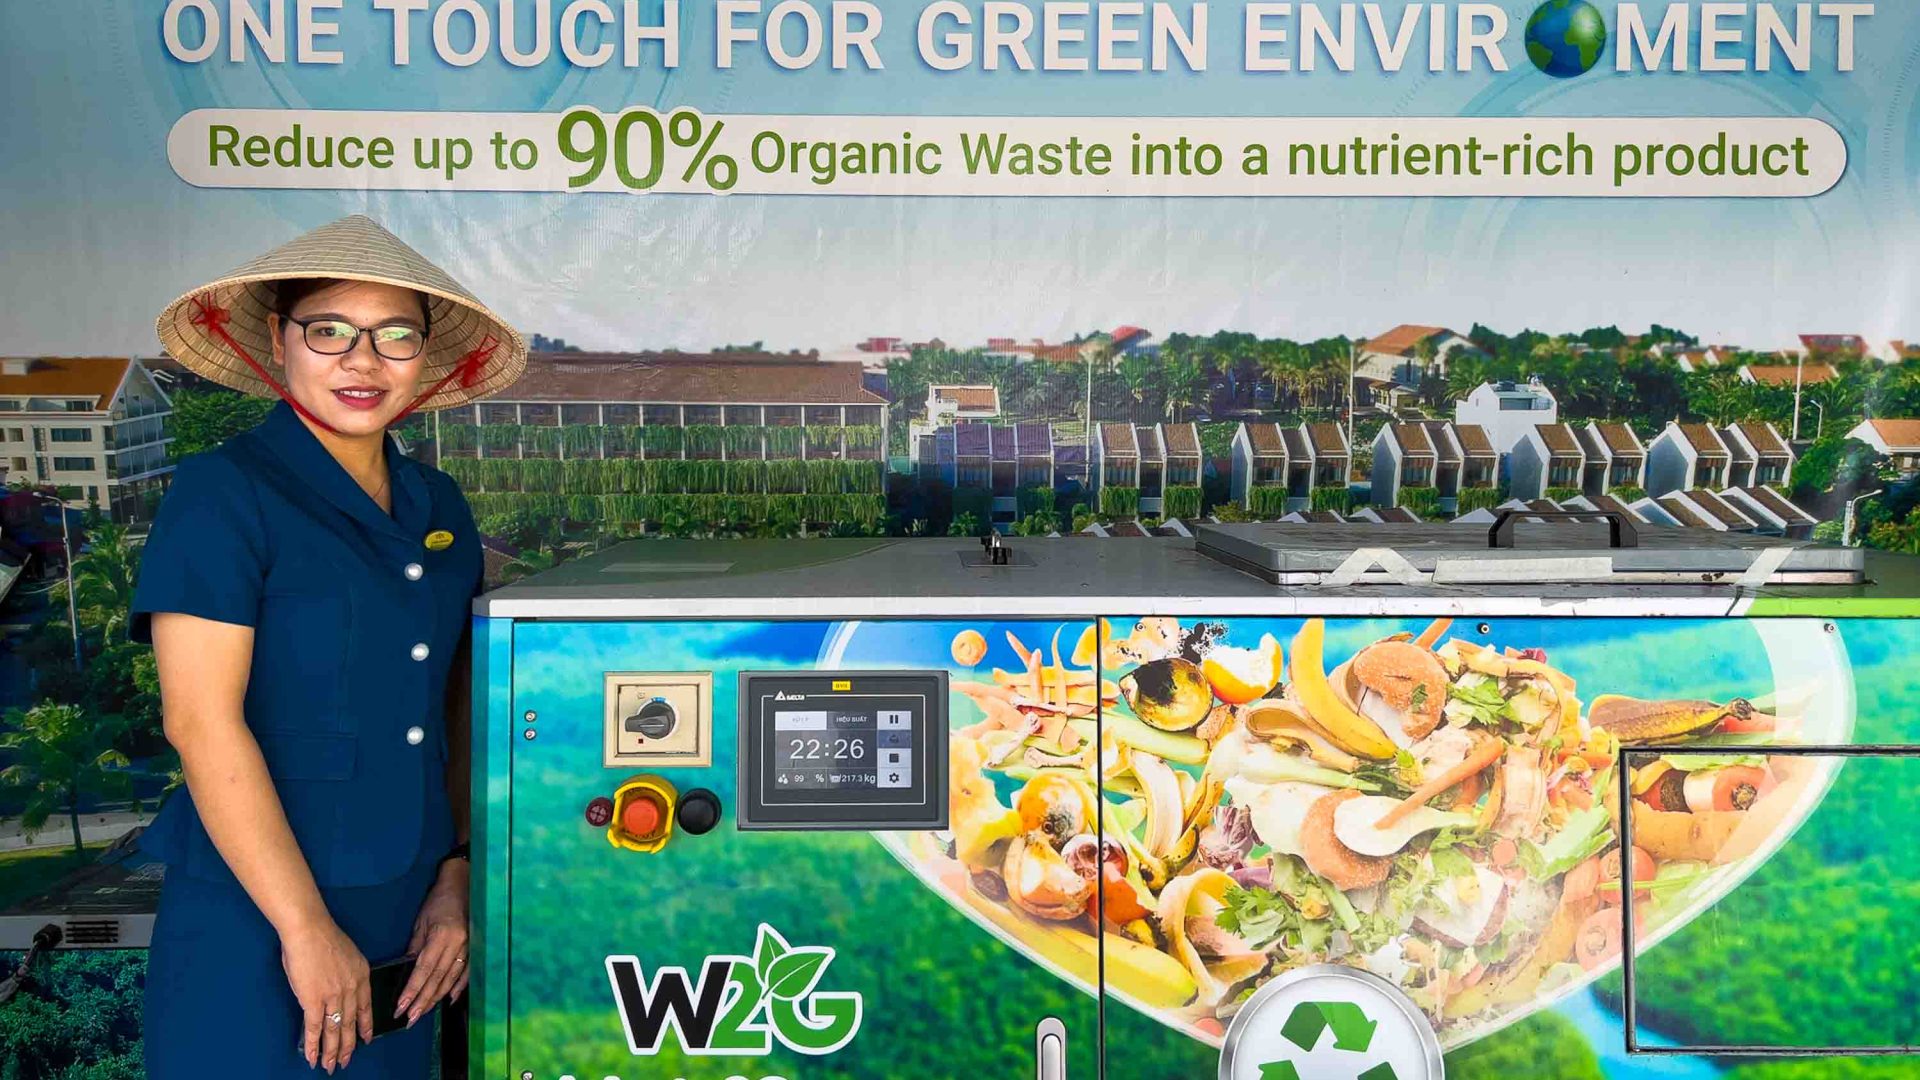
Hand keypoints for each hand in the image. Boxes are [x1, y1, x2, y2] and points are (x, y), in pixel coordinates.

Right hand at [281, 917, 370, 1072]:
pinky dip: (314, 1045)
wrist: (309, 930)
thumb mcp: (349, 955)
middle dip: (348, 1046)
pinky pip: (315, 1028)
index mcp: (361, 976)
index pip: (366, 1007)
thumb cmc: (324, 937)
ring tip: (330, 1066)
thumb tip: (340, 987)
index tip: (366, 1039)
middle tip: (345, 1061)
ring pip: (334, 1030)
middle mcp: (351, 989)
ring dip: (332, 1051)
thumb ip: (348, 973)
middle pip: (350, 1023)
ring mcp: (333, 996)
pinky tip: (313, 1057)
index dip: (365, 1026)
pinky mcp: (313, 1000)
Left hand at [397, 860, 469, 1025]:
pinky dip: (458, 988)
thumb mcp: (422, 921)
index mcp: (442, 935)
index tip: (401, 1007)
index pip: (424, 970)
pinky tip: (449, 1000)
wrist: (463, 883)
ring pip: (451, 979)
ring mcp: (470, 946)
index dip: (412, 990)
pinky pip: (467, 972)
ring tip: (423, 1013)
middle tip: (409, 1019)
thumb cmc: (439, 899)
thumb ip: (416, 946)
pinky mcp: (476, 947)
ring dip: (436, 998)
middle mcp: (457, 944)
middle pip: (438, 979)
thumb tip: (408, 970)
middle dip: (422, 1001)